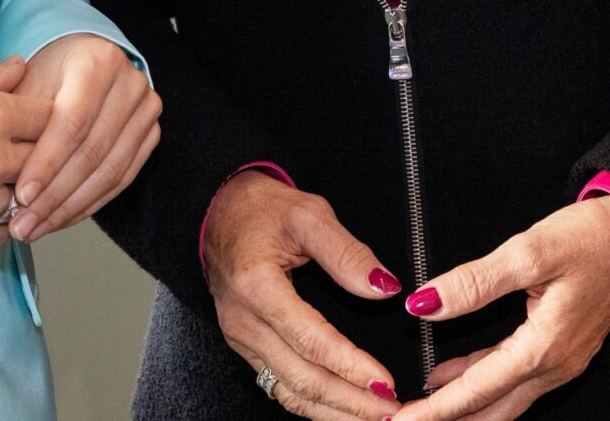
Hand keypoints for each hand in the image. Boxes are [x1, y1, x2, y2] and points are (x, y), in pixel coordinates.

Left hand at [7, 35, 160, 240]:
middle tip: (24, 223)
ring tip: (37, 227)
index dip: (47, 163)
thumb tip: (6, 176)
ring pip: (110, 171)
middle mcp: (130, 82)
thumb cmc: (50, 74)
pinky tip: (61, 218)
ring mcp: (146, 109)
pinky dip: (89, 204)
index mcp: (98, 61)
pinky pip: (122, 179)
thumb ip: (18, 123)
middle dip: (55, 195)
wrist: (83, 63)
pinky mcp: (151, 133)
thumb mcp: (27, 84)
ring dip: (70, 207)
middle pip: (93, 151)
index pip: (73, 121)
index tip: (22, 195)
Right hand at [204, 169, 406, 419]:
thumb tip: (384, 288)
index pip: (309, 339)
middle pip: (300, 377)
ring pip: (289, 392)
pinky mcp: (245, 348)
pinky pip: (279, 388)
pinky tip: (340, 412)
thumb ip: (347, 252)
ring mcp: (241, 340)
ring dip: (333, 412)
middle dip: (349, 401)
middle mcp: (244, 321)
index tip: (384, 382)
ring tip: (374, 419)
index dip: (349, 365)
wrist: (217, 212)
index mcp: (258, 286)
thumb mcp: (309, 214)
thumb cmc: (261, 210)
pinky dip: (313, 406)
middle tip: (391, 411)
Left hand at [390, 196, 609, 420]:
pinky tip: (449, 375)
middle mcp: (554, 366)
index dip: (434, 412)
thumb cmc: (593, 239)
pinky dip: (479, 385)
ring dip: (461, 407)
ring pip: (501, 402)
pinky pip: (513, 382)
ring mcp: (560, 363)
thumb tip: (426, 304)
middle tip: (403, 419)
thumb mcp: (529, 251)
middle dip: (447, 420)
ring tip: (418, 405)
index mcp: (544, 348)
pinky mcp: (561, 352)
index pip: (476, 393)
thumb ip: (474, 282)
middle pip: (490, 412)